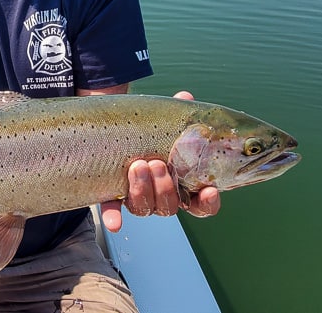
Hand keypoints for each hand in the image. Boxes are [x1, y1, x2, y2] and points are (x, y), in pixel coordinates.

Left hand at [100, 90, 221, 231]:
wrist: (114, 127)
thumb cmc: (150, 128)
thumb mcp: (165, 120)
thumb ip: (179, 113)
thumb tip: (185, 98)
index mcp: (181, 182)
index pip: (200, 202)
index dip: (208, 202)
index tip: (209, 190)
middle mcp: (160, 195)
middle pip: (170, 206)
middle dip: (166, 188)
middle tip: (158, 164)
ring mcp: (138, 197)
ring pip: (145, 207)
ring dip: (143, 190)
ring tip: (139, 164)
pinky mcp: (112, 196)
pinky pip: (113, 211)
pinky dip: (114, 217)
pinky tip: (114, 223)